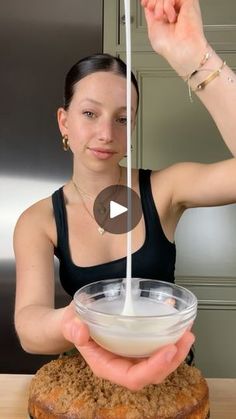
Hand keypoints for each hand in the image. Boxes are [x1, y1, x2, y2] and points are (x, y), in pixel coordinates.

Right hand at [62, 302, 194, 390]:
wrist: (75, 322)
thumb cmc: (74, 324)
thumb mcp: (68, 322)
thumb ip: (71, 328)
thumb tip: (80, 330)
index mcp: (107, 366)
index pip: (134, 378)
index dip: (154, 368)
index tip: (168, 350)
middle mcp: (123, 365)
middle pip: (153, 373)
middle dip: (173, 360)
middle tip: (186, 337)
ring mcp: (132, 356)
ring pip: (160, 363)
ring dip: (177, 350)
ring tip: (187, 332)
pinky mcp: (138, 346)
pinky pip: (157, 347)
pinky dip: (170, 336)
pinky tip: (177, 320)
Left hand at [140, 0, 207, 75]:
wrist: (180, 49)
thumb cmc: (168, 45)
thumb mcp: (152, 29)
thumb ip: (150, 14)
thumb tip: (148, 4)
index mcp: (166, 16)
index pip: (157, 1)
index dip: (149, 0)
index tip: (145, 4)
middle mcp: (174, 10)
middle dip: (153, 3)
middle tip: (156, 15)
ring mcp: (181, 5)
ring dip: (159, 5)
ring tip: (162, 18)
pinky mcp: (189, 2)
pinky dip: (168, 5)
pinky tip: (172, 17)